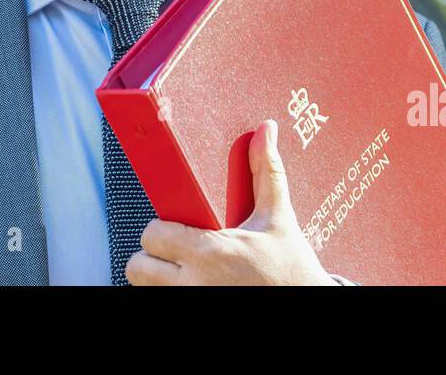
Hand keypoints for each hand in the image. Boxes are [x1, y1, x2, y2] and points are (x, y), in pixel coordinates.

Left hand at [126, 118, 337, 284]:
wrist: (308, 301)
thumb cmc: (292, 268)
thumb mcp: (278, 219)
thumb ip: (266, 172)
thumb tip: (266, 130)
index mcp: (210, 251)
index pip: (153, 234)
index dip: (161, 229)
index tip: (176, 229)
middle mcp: (195, 283)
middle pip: (137, 267)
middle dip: (152, 257)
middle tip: (174, 253)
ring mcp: (193, 302)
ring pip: (145, 288)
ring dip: (157, 279)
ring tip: (182, 271)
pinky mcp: (196, 315)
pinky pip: (163, 304)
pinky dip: (171, 294)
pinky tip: (195, 285)